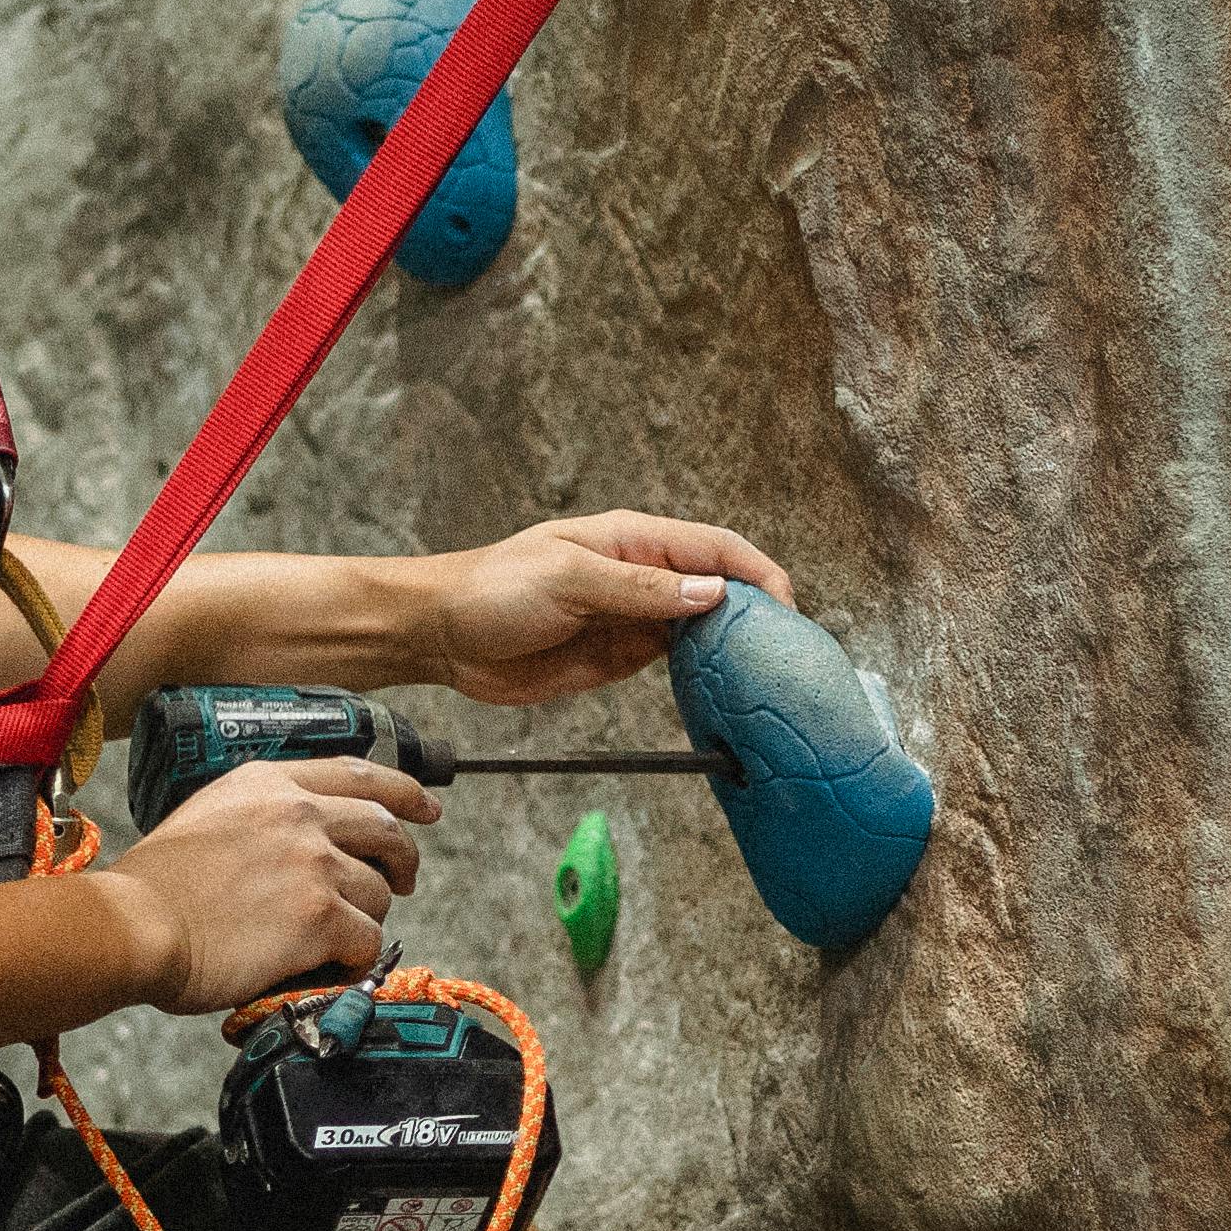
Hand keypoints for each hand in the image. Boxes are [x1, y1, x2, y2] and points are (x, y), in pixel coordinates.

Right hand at [105, 758, 440, 1014]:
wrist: (134, 924)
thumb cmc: (153, 887)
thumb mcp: (206, 817)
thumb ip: (258, 820)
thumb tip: (295, 847)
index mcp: (268, 783)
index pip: (357, 772)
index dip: (403, 791)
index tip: (427, 805)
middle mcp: (299, 812)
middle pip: (386, 827)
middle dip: (404, 857)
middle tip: (403, 881)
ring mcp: (313, 862)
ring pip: (378, 891)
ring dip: (366, 917)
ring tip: (334, 939)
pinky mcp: (320, 915)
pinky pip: (367, 938)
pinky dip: (354, 957)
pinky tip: (328, 964)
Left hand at [421, 512, 795, 708]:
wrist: (442, 634)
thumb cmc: (494, 590)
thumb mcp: (570, 580)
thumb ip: (641, 590)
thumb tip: (713, 594)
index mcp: (634, 540)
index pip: (715, 549)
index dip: (759, 573)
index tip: (788, 609)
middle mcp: (643, 575)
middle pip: (719, 588)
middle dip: (758, 614)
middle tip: (788, 655)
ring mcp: (633, 617)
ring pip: (703, 628)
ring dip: (733, 647)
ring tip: (768, 678)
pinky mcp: (619, 656)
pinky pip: (674, 662)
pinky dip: (702, 674)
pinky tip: (723, 691)